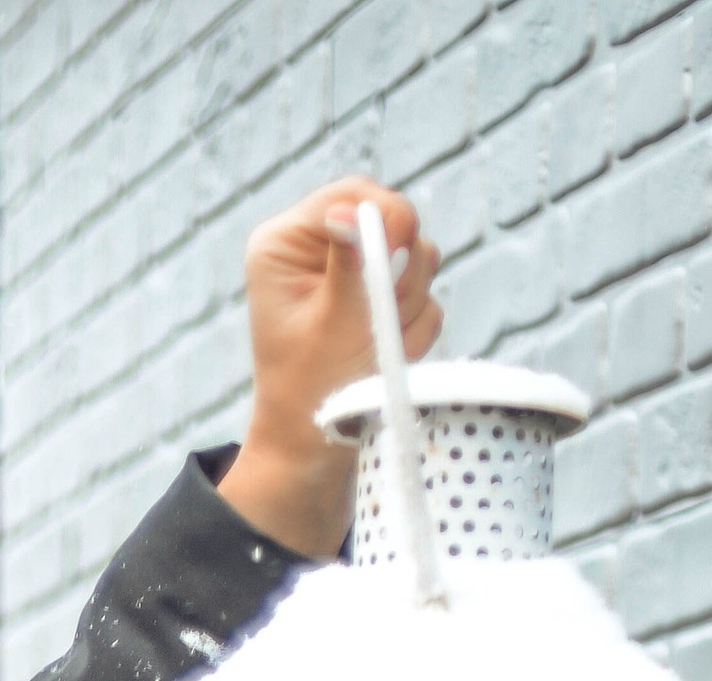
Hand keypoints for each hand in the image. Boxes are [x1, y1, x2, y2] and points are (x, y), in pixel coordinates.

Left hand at [218, 176, 444, 559]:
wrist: (315, 453)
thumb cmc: (312, 394)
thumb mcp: (334, 325)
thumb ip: (352, 266)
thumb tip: (349, 211)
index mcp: (286, 244)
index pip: (352, 195)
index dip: (386, 216)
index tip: (400, 248)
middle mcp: (319, 250)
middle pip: (392, 220)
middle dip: (399, 273)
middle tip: (381, 317)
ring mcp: (354, 275)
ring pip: (416, 259)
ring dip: (406, 308)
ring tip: (373, 349)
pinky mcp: (380, 300)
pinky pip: (425, 296)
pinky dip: (412, 331)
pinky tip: (383, 358)